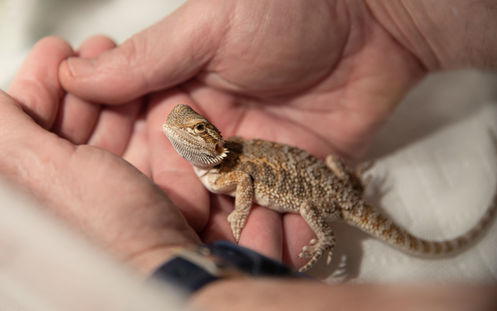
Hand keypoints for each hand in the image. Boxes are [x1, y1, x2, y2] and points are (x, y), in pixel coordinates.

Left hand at [1, 36, 199, 274]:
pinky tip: (161, 96)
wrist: (171, 266)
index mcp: (33, 190)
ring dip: (122, 95)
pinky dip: (154, 118)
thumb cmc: (106, 231)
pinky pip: (148, 145)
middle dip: (86, 85)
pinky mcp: (151, 192)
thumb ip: (8, 132)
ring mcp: (114, 193)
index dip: (40, 83)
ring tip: (128, 65)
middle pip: (71, 124)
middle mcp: (70, 193)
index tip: (57, 53)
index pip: (26, 125)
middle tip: (99, 52)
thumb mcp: (40, 171)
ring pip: (111, 131)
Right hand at [57, 0, 425, 267]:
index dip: (153, 191)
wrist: (373, 13)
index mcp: (188, 105)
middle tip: (204, 247)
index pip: (157, 160)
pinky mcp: (307, 170)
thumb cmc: (288, 7)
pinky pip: (293, 213)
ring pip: (244, 212)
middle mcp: (223, 137)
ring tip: (246, 258)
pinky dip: (289, 236)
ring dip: (244, 237)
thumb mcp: (207, 27)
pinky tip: (282, 253)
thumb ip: (148, 62)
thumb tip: (76, 75)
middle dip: (200, 224)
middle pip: (199, 197)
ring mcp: (266, 157)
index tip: (156, 216)